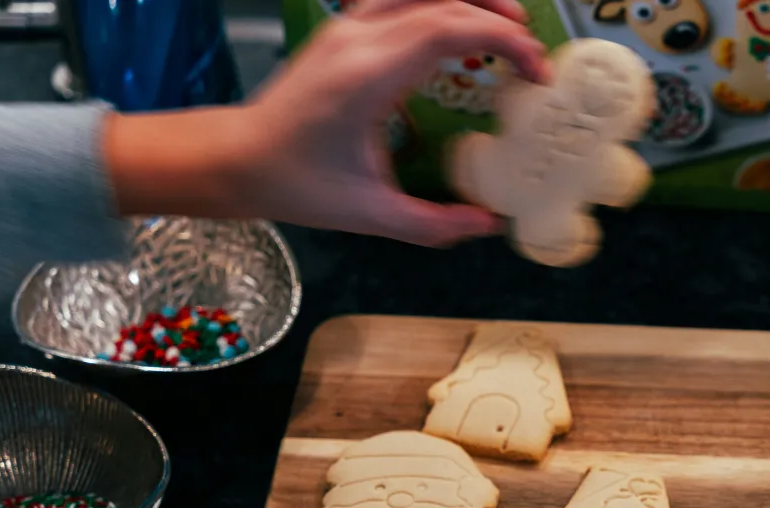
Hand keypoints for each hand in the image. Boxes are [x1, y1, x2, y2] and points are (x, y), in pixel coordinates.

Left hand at [106, 0, 547, 246]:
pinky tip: (462, 26)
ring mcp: (348, 26)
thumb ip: (436, 224)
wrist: (235, 159)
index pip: (449, 29)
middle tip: (532, 53)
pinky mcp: (344, 28)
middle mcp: (358, 38)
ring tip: (508, 24)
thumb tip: (489, 224)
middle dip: (500, 17)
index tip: (534, 73)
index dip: (504, 42)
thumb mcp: (371, 215)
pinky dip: (440, 3)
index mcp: (368, 76)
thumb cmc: (297, 184)